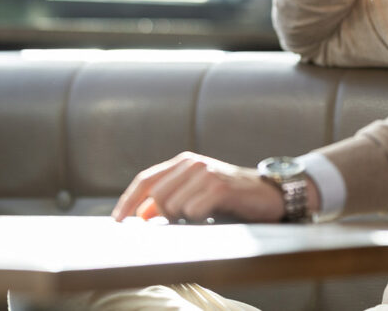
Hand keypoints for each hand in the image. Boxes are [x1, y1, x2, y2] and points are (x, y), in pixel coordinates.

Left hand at [111, 152, 317, 223]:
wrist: (270, 193)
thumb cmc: (232, 196)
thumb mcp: (198, 193)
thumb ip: (169, 199)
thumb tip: (140, 214)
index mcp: (184, 162)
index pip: (145, 180)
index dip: (128, 201)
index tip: (117, 221)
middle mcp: (193, 163)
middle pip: (155, 195)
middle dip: (159, 216)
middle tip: (177, 225)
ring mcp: (206, 173)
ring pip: (172, 204)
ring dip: (182, 219)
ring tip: (202, 217)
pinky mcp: (220, 187)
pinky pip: (193, 210)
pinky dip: (197, 218)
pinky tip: (212, 215)